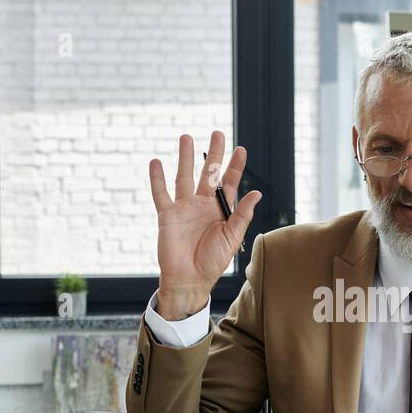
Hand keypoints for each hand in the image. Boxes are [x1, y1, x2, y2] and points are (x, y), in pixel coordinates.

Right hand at [150, 130, 261, 318]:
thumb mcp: (232, 237)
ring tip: (186, 137)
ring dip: (185, 158)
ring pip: (184, 176)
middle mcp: (202, 205)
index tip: (241, 149)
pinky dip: (157, 178)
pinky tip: (155, 162)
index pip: (229, 182)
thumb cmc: (213, 261)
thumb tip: (256, 193)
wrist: (190, 279)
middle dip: (213, 154)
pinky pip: (160, 193)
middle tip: (217, 134)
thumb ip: (241, 214)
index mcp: (220, 210)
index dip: (235, 166)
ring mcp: (184, 208)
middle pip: (208, 173)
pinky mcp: (167, 215)